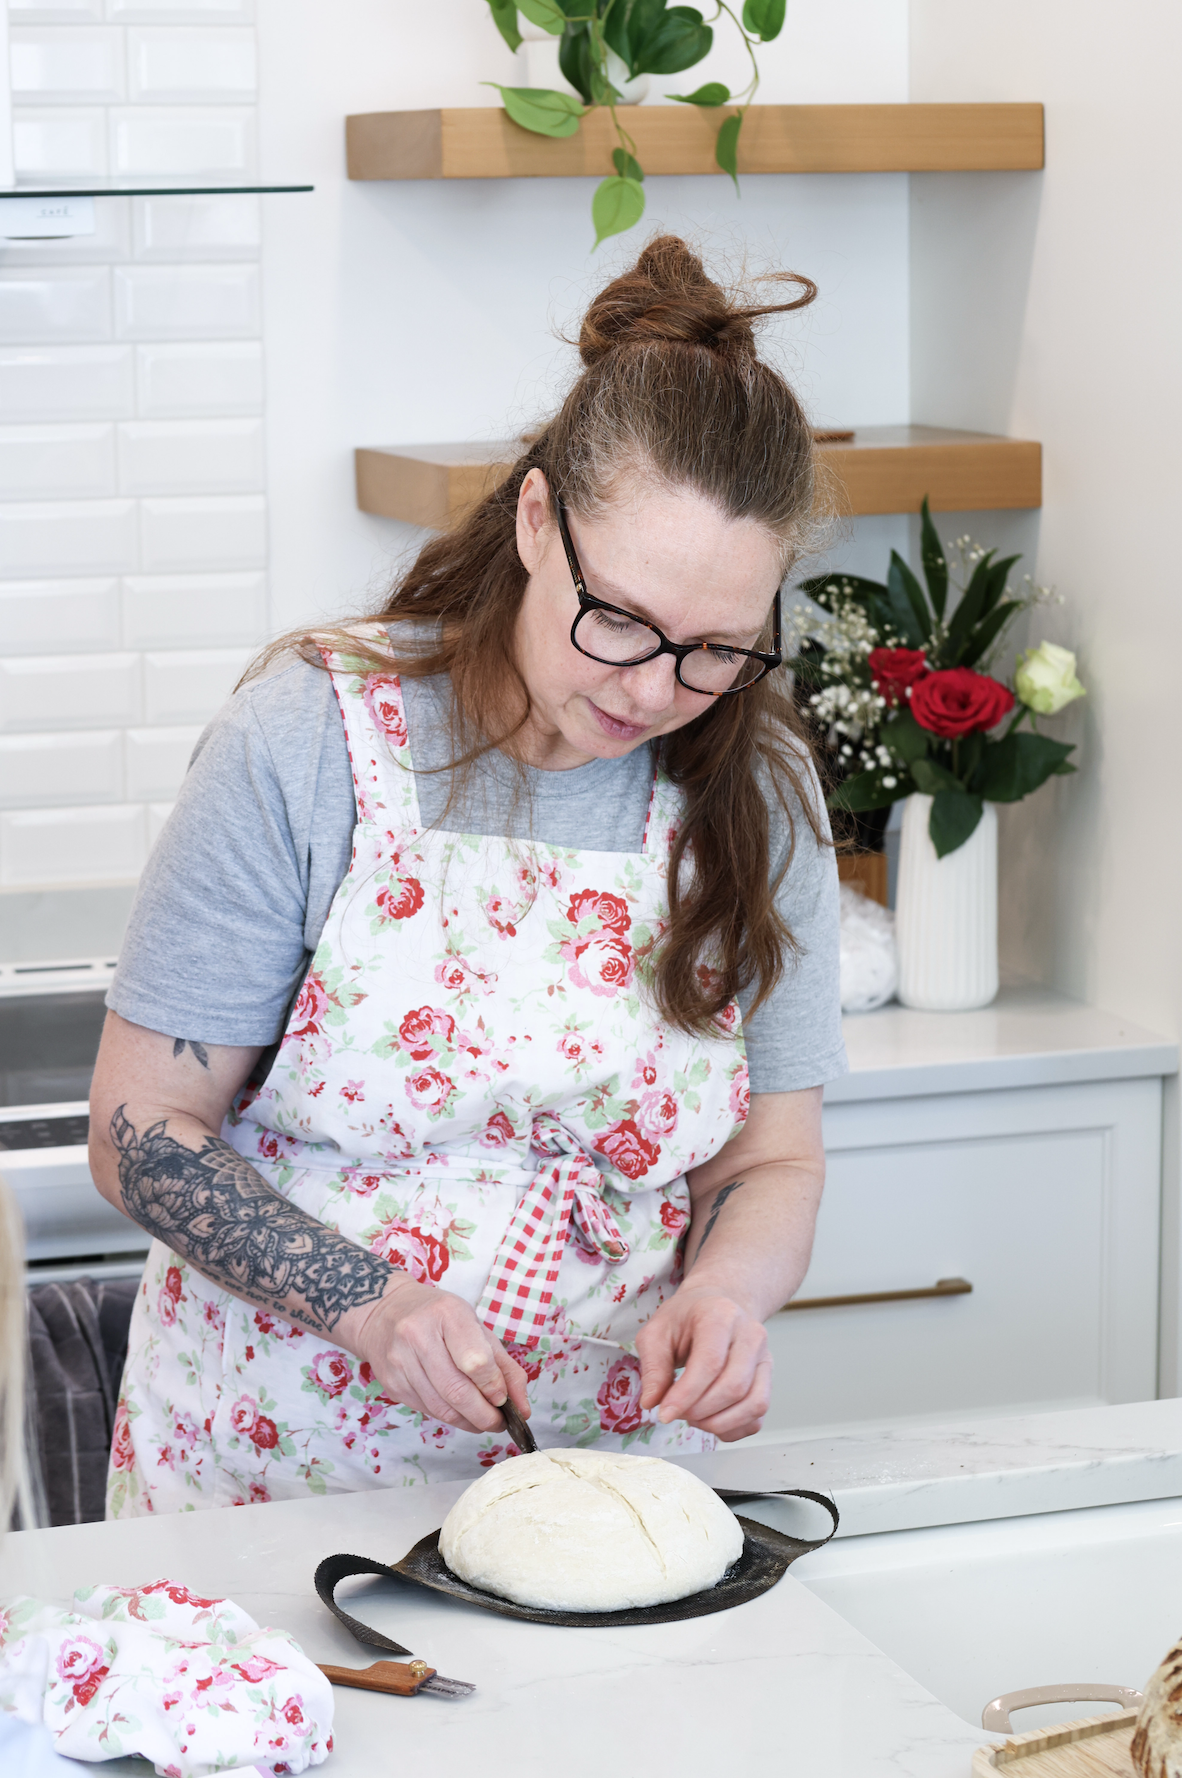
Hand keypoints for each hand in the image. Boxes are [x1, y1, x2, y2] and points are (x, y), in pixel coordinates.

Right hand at [340, 1275, 529, 1436]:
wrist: (386, 1312)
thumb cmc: (439, 1318)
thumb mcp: (476, 1328)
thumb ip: (504, 1367)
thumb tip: (523, 1409)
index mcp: (447, 1313)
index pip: (475, 1361)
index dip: (494, 1387)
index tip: (503, 1400)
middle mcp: (418, 1334)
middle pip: (457, 1391)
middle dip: (484, 1415)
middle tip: (499, 1423)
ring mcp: (400, 1360)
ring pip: (441, 1408)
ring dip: (468, 1422)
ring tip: (483, 1420)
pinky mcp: (391, 1383)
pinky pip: (427, 1410)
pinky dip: (449, 1417)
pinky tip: (459, 1411)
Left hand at [635, 1285, 770, 1441]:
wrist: (717, 1305)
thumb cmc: (685, 1318)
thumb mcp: (657, 1331)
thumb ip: (653, 1366)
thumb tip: (652, 1402)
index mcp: (720, 1315)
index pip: (710, 1362)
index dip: (686, 1395)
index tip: (664, 1414)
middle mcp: (751, 1335)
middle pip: (734, 1387)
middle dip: (700, 1411)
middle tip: (676, 1412)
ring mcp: (764, 1357)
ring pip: (753, 1404)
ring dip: (718, 1423)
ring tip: (693, 1416)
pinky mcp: (767, 1378)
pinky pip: (758, 1416)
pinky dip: (733, 1428)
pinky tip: (710, 1420)